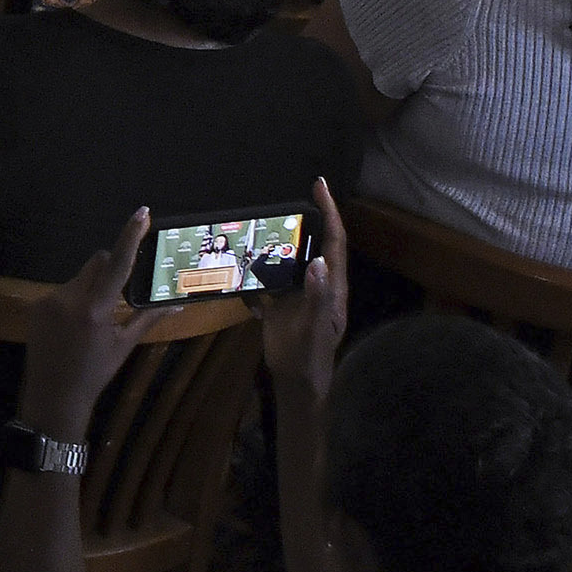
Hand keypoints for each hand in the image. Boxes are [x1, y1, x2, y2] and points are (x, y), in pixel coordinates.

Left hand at [21, 212, 148, 440]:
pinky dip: (74, 299)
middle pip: (97, 263)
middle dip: (110, 270)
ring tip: (93, 320)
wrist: (54, 396)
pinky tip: (74, 326)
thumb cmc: (95, 372)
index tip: (141, 212)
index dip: (130, 236)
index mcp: (95, 309)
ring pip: (80, 277)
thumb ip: (148, 317)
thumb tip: (178, 303)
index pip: (117, 264)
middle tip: (118, 296)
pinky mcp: (36, 305)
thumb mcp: (124, 344)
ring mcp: (49, 300)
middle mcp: (69, 298)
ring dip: (91, 287)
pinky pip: (63, 290)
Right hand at [271, 182, 353, 401]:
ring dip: (277, 241)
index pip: (334, 242)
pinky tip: (236, 260)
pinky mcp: (281, 305)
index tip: (319, 186)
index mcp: (332, 287)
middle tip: (284, 195)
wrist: (297, 385)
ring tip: (257, 221)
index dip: (330, 213)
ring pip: (290, 259)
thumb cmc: (310, 357)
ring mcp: (299, 294)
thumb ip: (318, 297)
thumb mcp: (313, 328)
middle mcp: (318, 285)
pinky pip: (268, 280)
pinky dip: (255, 269)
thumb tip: (319, 261)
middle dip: (305, 218)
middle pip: (314, 244)